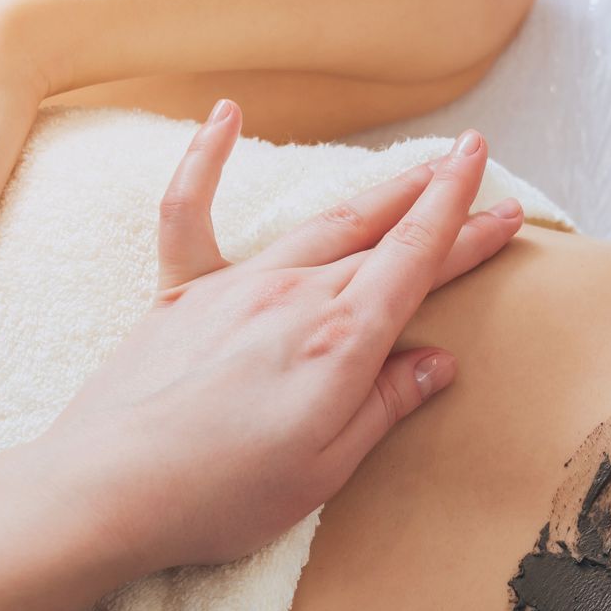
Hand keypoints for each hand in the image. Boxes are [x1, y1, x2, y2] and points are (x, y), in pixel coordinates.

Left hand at [16, 105, 522, 579]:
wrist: (107, 489)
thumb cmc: (220, 494)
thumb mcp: (325, 469)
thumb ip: (383, 406)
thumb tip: (437, 363)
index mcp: (341, 342)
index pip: (418, 262)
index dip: (465, 225)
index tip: (502, 198)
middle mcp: (294, 296)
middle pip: (382, 235)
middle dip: (438, 202)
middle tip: (479, 172)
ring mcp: (236, 287)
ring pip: (321, 223)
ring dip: (375, 191)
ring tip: (417, 167)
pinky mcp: (182, 295)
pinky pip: (193, 213)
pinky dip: (207, 160)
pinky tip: (225, 116)